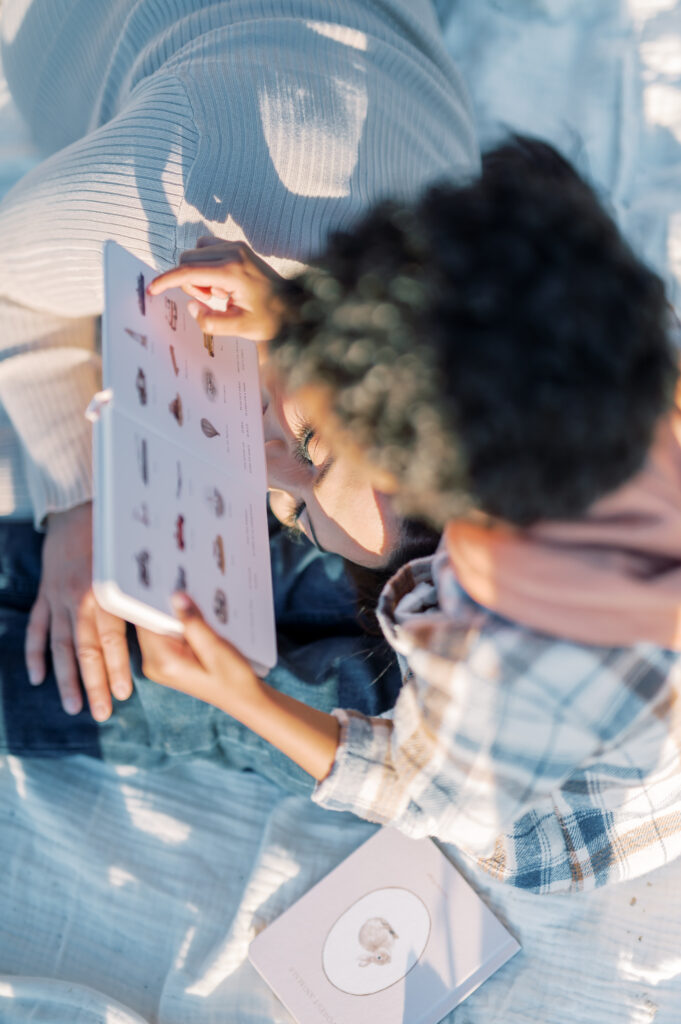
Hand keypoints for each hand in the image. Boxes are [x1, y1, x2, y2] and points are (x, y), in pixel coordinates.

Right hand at [26, 502, 132, 719]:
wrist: (75, 508)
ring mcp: (58, 598)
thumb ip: (145, 589)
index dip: (117, 667)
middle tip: (101, 712)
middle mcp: (79, 598)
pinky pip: (37, 628)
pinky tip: (37, 678)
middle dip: (93, 683)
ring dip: (65, 678)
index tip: (123, 694)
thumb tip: (173, 617)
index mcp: (105, 590)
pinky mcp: (45, 594)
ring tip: (72, 706)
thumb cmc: (113, 532)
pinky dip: (35, 653)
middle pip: (85, 649)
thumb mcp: (133, 558)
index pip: (112, 639)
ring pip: (60, 645)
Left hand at [138, 593, 339, 781]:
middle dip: (163, 600)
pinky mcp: (169, 658)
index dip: (150, 596)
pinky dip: (180, 620)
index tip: (159, 573)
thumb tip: (176, 595)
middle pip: (149, 620)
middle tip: (178, 573)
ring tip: (189, 588)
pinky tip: (195, 609)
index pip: (145, 619)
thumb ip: (194, 623)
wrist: (243, 700)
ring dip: (174, 609)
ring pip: (159, 624)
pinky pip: (168, 632)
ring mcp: (160, 661)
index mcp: (162, 661)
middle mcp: (154, 662)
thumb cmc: (233, 679)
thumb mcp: (216, 649)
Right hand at [148, 238, 285, 340]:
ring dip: (197, 274)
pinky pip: (207, 248)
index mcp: (232, 271)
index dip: (166, 280)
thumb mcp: (241, 328)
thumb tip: (193, 307)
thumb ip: (211, 322)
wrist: (294, 306)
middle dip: (190, 282)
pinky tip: (222, 283)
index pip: (187, 271)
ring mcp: (236, 246)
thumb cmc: (270, 319)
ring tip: (219, 294)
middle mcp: (233, 252)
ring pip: (195, 252)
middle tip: (211, 301)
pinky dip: (205, 265)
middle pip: (187, 259)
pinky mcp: (238, 246)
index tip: (152, 289)